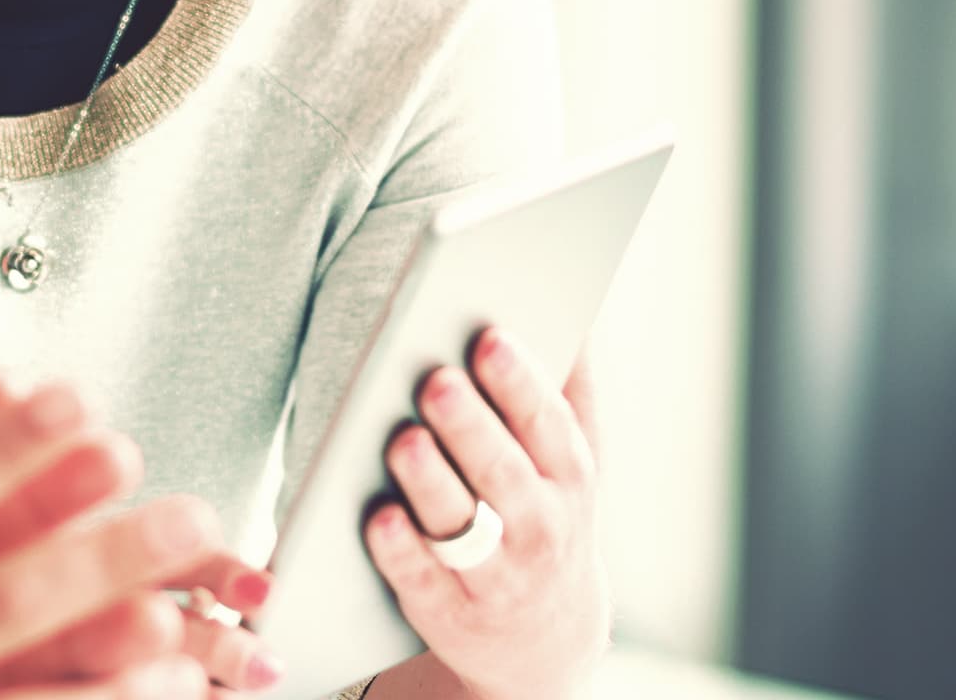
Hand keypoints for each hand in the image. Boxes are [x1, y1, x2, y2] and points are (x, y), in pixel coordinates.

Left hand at [361, 332, 607, 699]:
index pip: (547, 424)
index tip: (491, 337)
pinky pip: (421, 581)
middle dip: (470, 425)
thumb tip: (576, 314)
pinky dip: (401, 553)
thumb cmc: (547, 520)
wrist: (548, 642)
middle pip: (502, 471)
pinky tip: (379, 517)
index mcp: (569, 479)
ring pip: (462, 526)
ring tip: (403, 438)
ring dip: (432, 483)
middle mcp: (540, 528)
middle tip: (435, 378)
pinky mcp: (450, 612)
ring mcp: (497, 576)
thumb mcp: (574, 466)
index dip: (520, 383)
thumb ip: (572, 395)